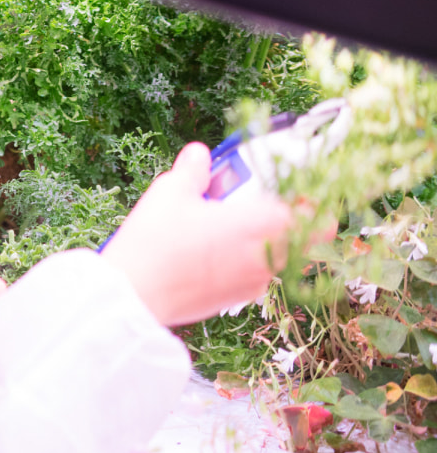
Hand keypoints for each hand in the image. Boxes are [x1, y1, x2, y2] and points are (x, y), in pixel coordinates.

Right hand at [101, 142, 298, 326]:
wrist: (135, 295)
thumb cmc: (156, 242)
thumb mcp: (171, 192)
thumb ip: (194, 169)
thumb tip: (199, 154)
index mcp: (265, 224)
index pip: (317, 212)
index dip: (313, 199)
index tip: (295, 189)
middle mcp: (270, 255)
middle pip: (309, 240)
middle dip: (297, 221)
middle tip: (269, 207)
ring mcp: (256, 281)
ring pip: (282, 257)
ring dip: (272, 241)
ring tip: (237, 229)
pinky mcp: (238, 298)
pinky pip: (258, 275)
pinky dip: (250, 262)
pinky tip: (219, 254)